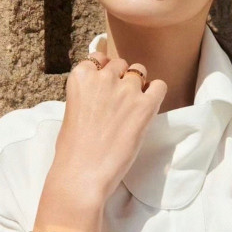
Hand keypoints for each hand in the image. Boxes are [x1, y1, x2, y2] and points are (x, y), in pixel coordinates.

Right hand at [47, 52, 167, 207]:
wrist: (83, 173)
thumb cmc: (72, 149)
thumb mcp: (72, 110)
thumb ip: (87, 93)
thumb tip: (102, 92)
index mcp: (81, 76)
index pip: (99, 58)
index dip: (105, 72)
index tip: (105, 85)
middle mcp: (104, 77)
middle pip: (121, 64)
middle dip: (121, 78)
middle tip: (119, 101)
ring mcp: (126, 90)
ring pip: (140, 72)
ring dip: (138, 85)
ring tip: (133, 106)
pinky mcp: (145, 105)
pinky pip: (159, 86)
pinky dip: (156, 93)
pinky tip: (148, 107)